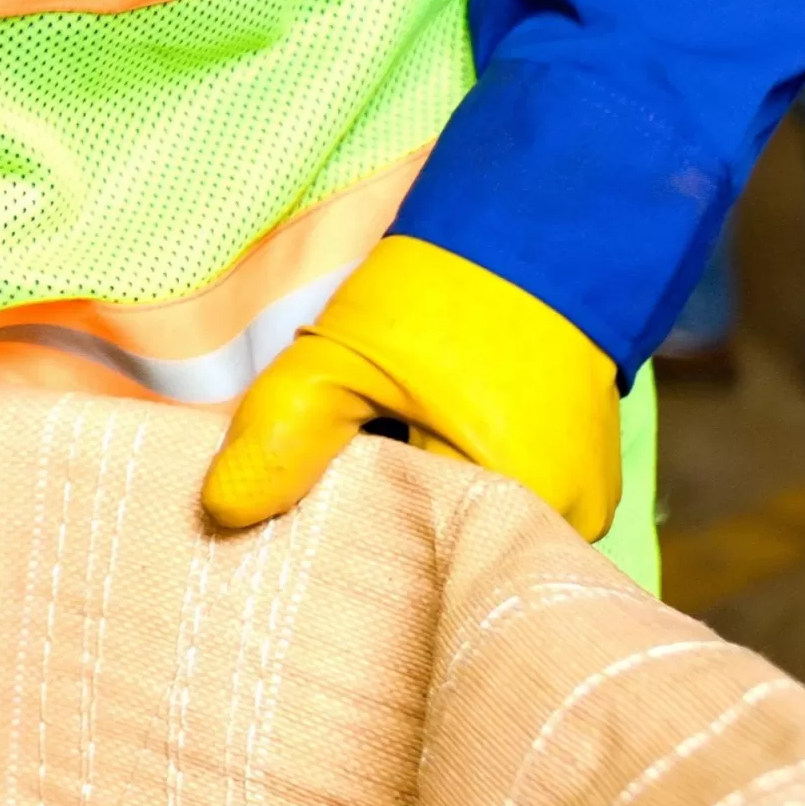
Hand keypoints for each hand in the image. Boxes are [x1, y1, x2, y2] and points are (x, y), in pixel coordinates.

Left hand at [203, 236, 622, 541]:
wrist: (540, 230)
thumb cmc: (447, 294)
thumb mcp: (342, 359)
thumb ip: (284, 434)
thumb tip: (224, 512)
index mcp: (518, 504)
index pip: (419, 575)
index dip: (353, 558)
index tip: (303, 529)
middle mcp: (567, 523)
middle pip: (449, 562)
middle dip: (384, 535)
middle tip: (330, 491)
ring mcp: (579, 504)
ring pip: (470, 534)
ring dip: (415, 507)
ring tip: (373, 462)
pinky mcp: (575, 479)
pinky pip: (494, 507)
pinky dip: (445, 486)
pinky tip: (410, 451)